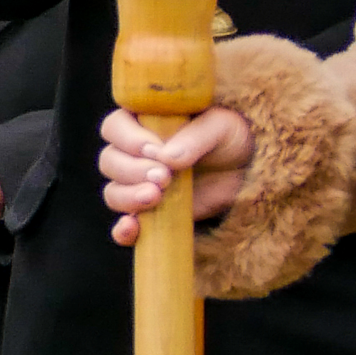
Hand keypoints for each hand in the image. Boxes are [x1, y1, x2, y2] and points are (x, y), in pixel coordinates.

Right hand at [100, 103, 253, 244]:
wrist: (246, 171)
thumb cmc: (230, 138)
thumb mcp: (222, 127)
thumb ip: (196, 137)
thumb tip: (168, 157)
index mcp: (142, 124)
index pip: (114, 128)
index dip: (128, 139)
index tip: (154, 150)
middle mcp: (132, 155)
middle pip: (109, 161)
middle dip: (132, 171)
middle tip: (163, 177)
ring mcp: (136, 185)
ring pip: (113, 192)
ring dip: (128, 196)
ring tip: (155, 197)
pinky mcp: (147, 213)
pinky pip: (124, 226)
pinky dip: (123, 231)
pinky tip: (132, 228)